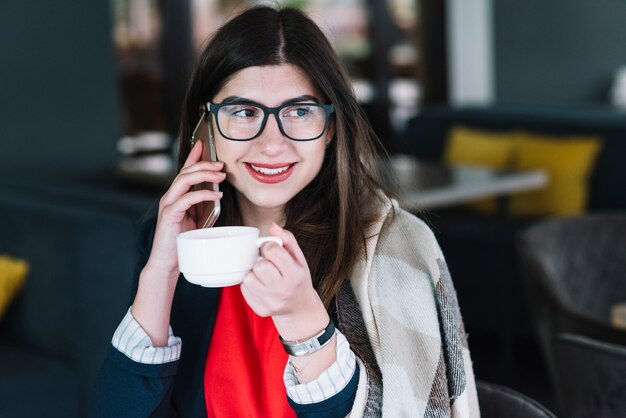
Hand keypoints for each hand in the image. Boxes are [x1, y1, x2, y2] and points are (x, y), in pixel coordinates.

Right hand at [144, 140, 224, 277]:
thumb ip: (203, 207)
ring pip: (184, 180)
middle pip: (186, 172)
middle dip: (204, 164)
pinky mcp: (170, 214)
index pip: (185, 171)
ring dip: (204, 175)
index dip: (193, 156)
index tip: (203, 144)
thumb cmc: (182, 243)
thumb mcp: (197, 220)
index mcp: (177, 197)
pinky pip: (186, 198)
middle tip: (221, 164)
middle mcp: (170, 197)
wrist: (167, 263)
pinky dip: (202, 194)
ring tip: (221, 175)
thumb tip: (218, 194)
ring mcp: (169, 204)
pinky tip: (215, 194)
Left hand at [240, 223, 328, 340]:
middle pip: (259, 266)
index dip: (269, 247)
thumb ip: (287, 239)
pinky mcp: (260, 310)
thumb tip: (272, 226)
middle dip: (261, 262)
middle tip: (268, 265)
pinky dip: (250, 285)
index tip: (273, 252)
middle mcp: (283, 290)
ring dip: (253, 274)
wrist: (299, 307)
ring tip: (264, 276)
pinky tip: (260, 286)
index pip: (272, 250)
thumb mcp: (299, 258)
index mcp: (295, 274)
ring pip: (248, 278)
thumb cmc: (298, 278)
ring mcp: (271, 302)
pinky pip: (244, 290)